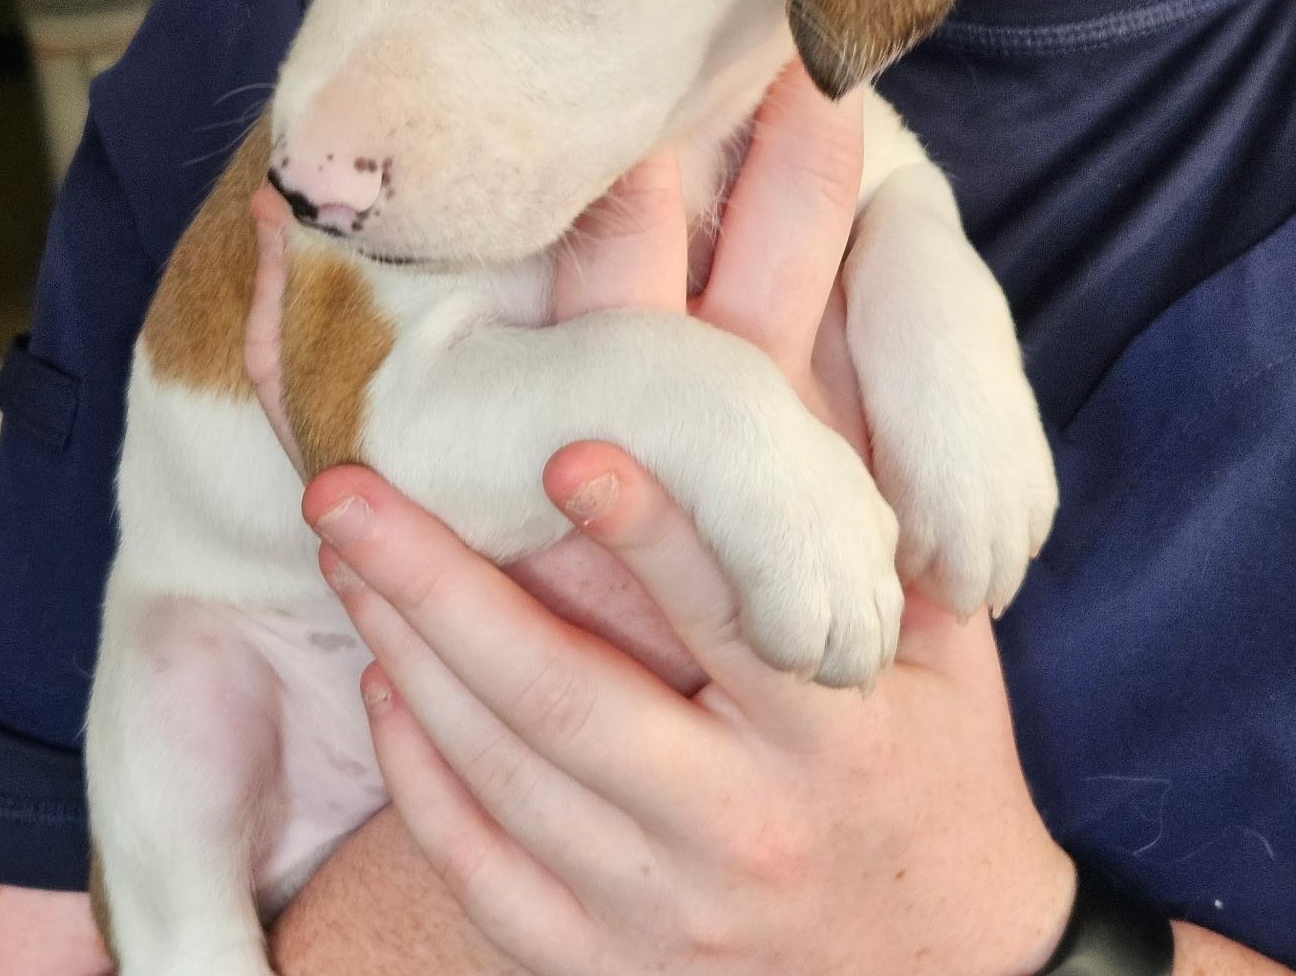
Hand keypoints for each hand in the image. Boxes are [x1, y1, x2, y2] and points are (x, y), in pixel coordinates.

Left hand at [302, 65, 1075, 975]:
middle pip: (566, 699)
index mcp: (836, 737)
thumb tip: (783, 377)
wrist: (947, 964)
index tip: (565, 451)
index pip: (729, 622)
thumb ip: (860, 531)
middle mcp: (745, 827)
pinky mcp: (607, 963)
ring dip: (411, 658)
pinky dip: (420, 780)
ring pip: (505, 779)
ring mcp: (667, 910)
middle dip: (441, 587)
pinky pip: (483, 876)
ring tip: (349, 557)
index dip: (648, 534)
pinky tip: (384, 686)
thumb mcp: (940, 647)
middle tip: (348, 492)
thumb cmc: (935, 761)